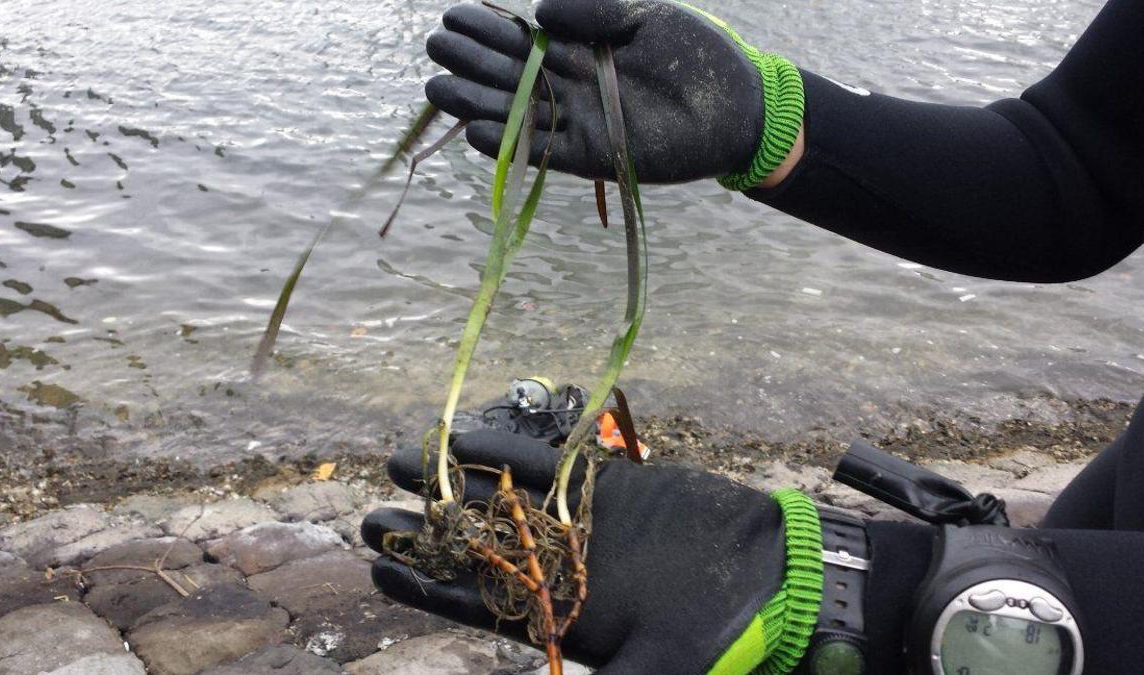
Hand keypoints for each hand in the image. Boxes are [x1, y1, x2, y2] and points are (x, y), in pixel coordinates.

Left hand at [361, 430, 788, 672]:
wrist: (774, 579)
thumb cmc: (715, 638)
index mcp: (555, 618)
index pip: (470, 604)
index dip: (422, 586)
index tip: (376, 568)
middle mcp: (558, 569)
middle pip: (473, 547)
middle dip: (422, 530)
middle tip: (370, 513)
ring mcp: (580, 525)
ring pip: (501, 499)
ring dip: (452, 481)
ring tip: (400, 458)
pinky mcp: (608, 489)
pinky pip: (547, 467)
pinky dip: (507, 450)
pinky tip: (462, 437)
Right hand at [424, 0, 766, 182]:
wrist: (738, 108)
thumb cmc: (698, 57)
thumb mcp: (645, 17)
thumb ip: (594, 10)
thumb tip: (538, 10)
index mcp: (582, 51)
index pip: (523, 40)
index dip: (487, 30)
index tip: (452, 16)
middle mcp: (574, 88)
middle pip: (511, 76)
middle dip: (472, 63)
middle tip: (435, 49)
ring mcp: (581, 123)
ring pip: (519, 115)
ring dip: (478, 104)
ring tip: (438, 90)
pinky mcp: (595, 156)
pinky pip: (545, 152)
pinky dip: (513, 145)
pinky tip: (478, 132)